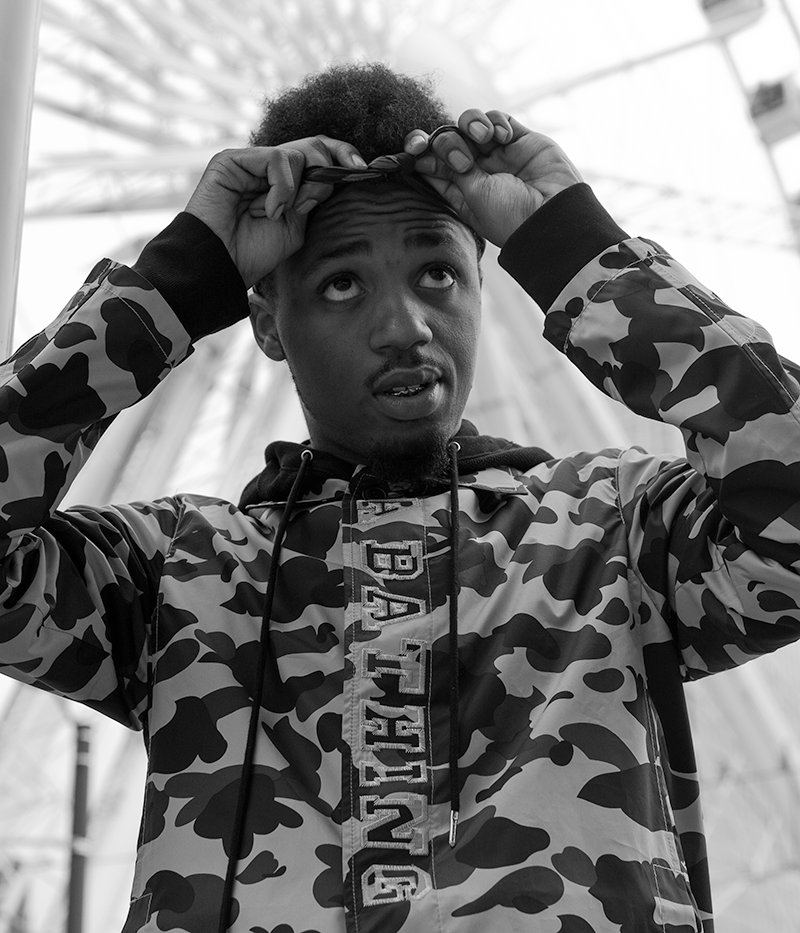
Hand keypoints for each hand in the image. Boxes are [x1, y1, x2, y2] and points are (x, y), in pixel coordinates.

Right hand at [184, 138, 366, 287]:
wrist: (221, 265)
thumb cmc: (255, 252)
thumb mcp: (297, 226)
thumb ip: (313, 199)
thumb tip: (337, 175)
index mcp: (286, 182)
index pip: (321, 155)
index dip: (343, 156)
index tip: (363, 170)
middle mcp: (269, 167)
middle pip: (314, 144)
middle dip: (329, 166)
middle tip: (324, 193)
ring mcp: (251, 161)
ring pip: (298, 153)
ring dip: (300, 188)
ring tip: (282, 213)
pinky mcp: (233, 159)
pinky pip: (277, 158)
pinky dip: (282, 187)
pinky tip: (270, 209)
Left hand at [405, 110, 581, 246]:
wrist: (552, 214)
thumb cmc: (509, 215)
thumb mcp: (472, 196)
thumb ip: (451, 169)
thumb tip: (427, 149)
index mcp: (460, 190)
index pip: (431, 163)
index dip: (420, 151)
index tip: (414, 148)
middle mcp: (477, 171)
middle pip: (448, 139)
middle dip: (447, 141)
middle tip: (460, 156)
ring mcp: (498, 154)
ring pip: (471, 123)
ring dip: (471, 124)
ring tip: (484, 139)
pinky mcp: (519, 139)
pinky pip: (498, 118)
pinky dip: (495, 121)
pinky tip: (503, 137)